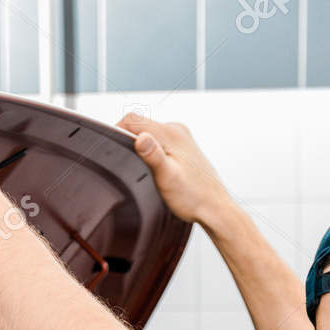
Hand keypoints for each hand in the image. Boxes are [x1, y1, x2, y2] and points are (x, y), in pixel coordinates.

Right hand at [116, 112, 232, 231]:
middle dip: (129, 140)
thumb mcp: (167, 178)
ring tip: (142, 169)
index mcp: (171, 133)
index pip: (132, 119)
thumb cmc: (194, 198)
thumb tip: (139, 137)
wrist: (215, 209)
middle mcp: (177, 130)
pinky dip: (152, 151)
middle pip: (140, 125)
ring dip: (141, 146)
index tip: (113, 150)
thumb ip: (152, 156)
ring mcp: (182, 138)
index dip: (116, 131)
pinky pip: (160, 142)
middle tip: (127, 165)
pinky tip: (155, 169)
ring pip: (150, 133)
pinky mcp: (183, 147)